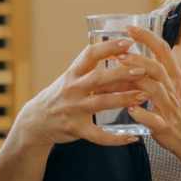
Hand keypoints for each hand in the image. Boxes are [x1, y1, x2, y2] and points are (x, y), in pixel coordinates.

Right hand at [14, 38, 149, 147]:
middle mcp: (72, 89)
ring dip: (123, 99)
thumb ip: (94, 72)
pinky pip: (98, 135)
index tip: (129, 42)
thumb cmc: (60, 96)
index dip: (109, 47)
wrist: (36, 121)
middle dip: (121, 73)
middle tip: (142, 70)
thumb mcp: (72, 79)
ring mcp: (74, 109)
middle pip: (98, 78)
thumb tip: (125, 61)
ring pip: (101, 103)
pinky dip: (116, 138)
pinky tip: (132, 137)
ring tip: (143, 96)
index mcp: (72, 73)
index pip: (90, 54)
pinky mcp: (76, 129)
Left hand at [119, 25, 180, 164]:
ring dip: (136, 79)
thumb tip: (139, 59)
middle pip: (157, 67)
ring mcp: (171, 108)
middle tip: (117, 51)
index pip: (164, 51)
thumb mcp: (176, 88)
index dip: (147, 37)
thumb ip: (160, 74)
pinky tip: (130, 110)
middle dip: (137, 57)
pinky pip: (154, 119)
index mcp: (176, 78)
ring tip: (118, 70)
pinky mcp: (166, 127)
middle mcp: (174, 90)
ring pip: (155, 89)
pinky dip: (142, 114)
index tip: (130, 27)